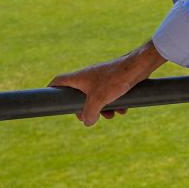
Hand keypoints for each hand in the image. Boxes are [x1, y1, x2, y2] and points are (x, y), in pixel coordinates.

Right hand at [49, 41, 166, 125]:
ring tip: (112, 115)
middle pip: (79, 96)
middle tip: (90, 117)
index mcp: (79, 78)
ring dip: (104, 109)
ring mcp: (103, 78)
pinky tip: (124, 109)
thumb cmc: (116, 79)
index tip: (49, 101)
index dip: (51, 90)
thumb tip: (87, 122)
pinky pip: (110, 95)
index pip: (58, 82)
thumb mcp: (98, 100)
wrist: (140, 65)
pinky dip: (115, 103)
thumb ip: (89, 113)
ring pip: (97, 98)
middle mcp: (89, 77)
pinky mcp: (115, 80)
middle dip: (85, 109)